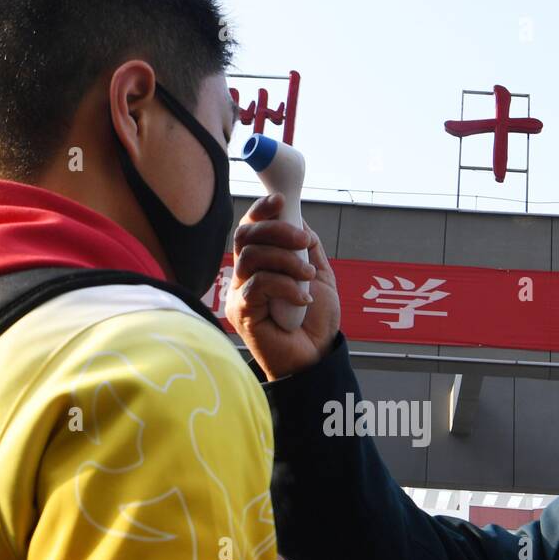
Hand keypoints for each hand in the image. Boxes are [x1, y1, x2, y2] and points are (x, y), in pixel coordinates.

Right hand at [227, 193, 340, 379]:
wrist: (315, 358)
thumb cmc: (314, 322)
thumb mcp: (318, 276)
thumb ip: (307, 248)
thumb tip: (299, 218)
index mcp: (260, 264)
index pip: (249, 228)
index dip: (261, 211)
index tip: (282, 201)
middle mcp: (244, 276)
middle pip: (245, 236)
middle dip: (276, 230)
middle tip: (303, 242)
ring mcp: (239, 294)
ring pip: (251, 257)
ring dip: (285, 260)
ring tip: (307, 277)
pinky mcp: (241, 312)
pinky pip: (258, 284)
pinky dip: (285, 286)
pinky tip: (303, 299)